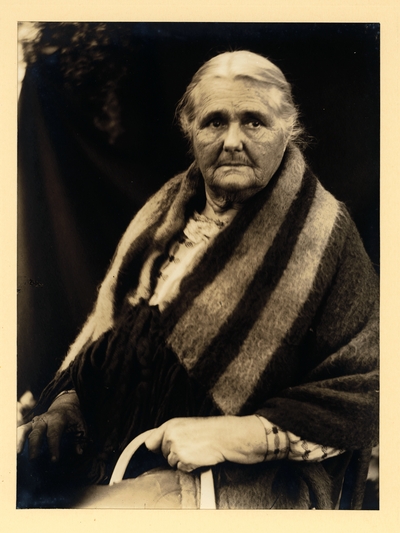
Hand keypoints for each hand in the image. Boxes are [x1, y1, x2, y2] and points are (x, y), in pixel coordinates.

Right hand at [17, 391, 87, 461]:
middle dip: (34, 446)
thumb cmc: (73, 418)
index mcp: (58, 418)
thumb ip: (80, 438)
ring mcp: (36, 421)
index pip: (54, 433)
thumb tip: (79, 452)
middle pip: (37, 432)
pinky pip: (21, 430)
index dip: (54, 446)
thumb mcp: (80, 425)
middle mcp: (45, 419)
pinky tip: (14, 449)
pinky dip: (16, 438)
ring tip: (17, 453)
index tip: (54, 460)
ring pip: (25, 429)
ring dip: (20, 441)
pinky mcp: (30, 424)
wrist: (65, 405)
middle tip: (34, 459)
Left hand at [145, 416, 265, 471]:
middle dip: (174, 453)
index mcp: (170, 425)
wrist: (224, 436)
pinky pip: (181, 469)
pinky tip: (199, 457)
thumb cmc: (209, 430)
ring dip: (182, 460)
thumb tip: (155, 445)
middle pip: (163, 454)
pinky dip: (189, 466)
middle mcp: (170, 436)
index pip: (149, 441)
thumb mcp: (186, 425)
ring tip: (196, 451)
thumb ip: (170, 433)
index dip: (154, 448)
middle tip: (190, 446)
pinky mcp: (183, 460)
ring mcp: (176, 448)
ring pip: (172, 463)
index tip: (155, 452)